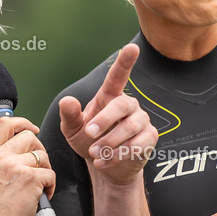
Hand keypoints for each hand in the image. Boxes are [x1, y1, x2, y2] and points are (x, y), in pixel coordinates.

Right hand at [0, 117, 53, 215]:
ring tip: (40, 185)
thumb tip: (8, 155)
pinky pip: (50, 174)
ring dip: (45, 169)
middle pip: (29, 137)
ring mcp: (15, 166)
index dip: (22, 122)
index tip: (32, 129)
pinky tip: (43, 196)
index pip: (5, 124)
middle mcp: (0, 156)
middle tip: (39, 166)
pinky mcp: (31, 179)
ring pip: (42, 156)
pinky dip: (51, 186)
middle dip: (39, 149)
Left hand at [57, 44, 157, 184]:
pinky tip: (104, 161)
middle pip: (122, 105)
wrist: (104, 166)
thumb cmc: (89, 142)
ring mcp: (141, 121)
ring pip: (130, 127)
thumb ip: (70, 115)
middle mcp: (129, 105)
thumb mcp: (73, 130)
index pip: (118, 76)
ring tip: (94, 153)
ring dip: (109, 142)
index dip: (125, 62)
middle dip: (105, 120)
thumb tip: (67, 100)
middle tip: (89, 134)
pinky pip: (138, 144)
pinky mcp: (149, 138)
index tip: (132, 48)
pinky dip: (118, 155)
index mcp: (110, 97)